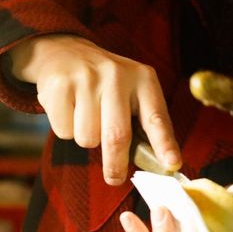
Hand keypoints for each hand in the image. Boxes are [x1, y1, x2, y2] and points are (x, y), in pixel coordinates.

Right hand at [9, 34, 179, 184]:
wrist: (64, 53)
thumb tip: (159, 163)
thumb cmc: (106, 85)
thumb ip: (144, 123)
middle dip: (116, 164)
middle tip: (115, 178)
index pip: (157, 117)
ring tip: (85, 117)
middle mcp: (117, 75)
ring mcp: (86, 78)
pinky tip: (69, 109)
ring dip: (87, 139)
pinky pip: (64, 130)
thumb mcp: (132, 92)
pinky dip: (65, 129)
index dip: (165, 144)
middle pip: (118, 135)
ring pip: (88, 138)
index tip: (172, 164)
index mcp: (143, 78)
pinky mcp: (60, 85)